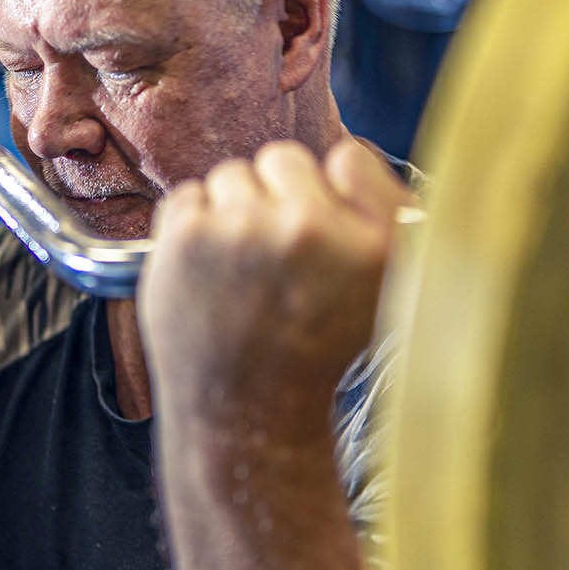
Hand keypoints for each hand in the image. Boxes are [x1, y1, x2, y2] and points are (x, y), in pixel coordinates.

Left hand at [138, 138, 406, 443]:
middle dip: (275, 199)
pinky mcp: (189, 236)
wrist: (245, 411)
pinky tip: (207, 275)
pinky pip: (186, 197)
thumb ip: (380, 217)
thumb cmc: (310, 351)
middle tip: (273, 261)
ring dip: (230, 214)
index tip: (317, 233)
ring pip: (230, 177)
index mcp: (375, 241)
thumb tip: (344, 159)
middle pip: (282, 159)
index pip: (348, 158)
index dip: (327, 191)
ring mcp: (245, 229)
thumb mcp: (382, 290)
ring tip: (240, 273)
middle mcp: (312, 229)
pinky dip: (189, 229)